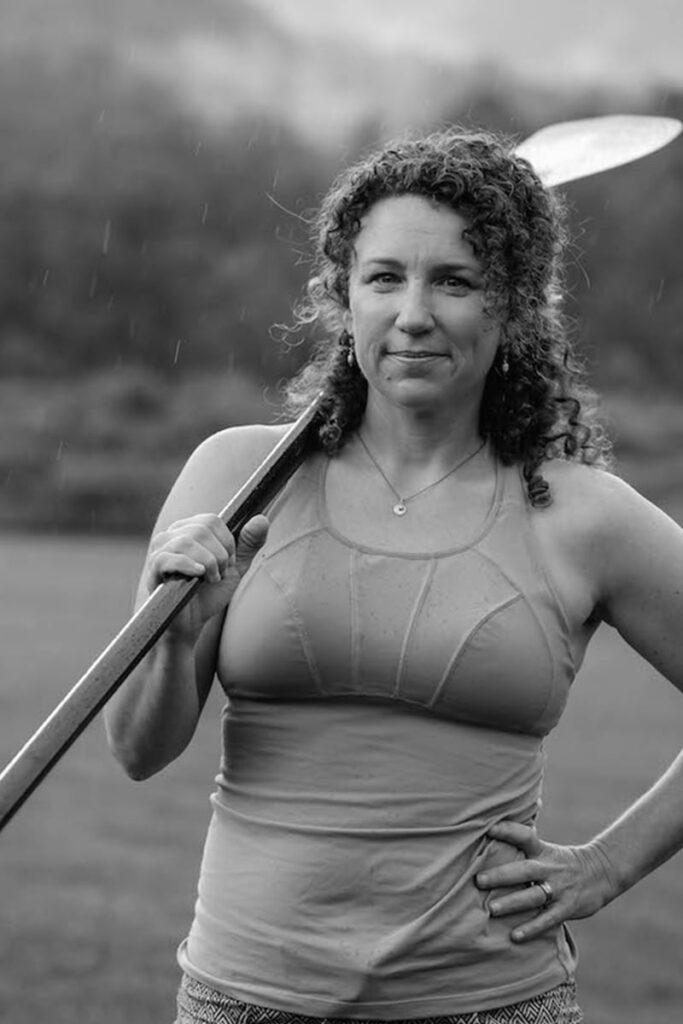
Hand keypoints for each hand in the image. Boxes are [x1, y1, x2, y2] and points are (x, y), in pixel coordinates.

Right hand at [144, 512, 268, 640]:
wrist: (190, 623)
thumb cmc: (208, 593)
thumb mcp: (235, 568)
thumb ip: (248, 544)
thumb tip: (261, 519)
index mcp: (190, 529)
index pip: (212, 520)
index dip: (227, 542)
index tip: (228, 564)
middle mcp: (172, 534)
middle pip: (203, 528)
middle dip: (220, 554)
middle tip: (218, 575)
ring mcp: (160, 549)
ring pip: (188, 540)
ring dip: (208, 563)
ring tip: (209, 580)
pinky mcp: (153, 567)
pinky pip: (169, 557)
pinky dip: (189, 565)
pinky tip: (198, 575)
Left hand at [475, 821, 616, 942]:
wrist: (602, 873)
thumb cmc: (563, 862)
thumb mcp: (546, 850)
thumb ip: (524, 845)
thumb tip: (493, 830)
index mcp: (542, 851)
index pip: (525, 836)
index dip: (508, 831)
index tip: (490, 829)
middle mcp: (549, 868)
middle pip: (524, 870)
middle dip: (501, 875)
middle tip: (479, 881)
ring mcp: (559, 889)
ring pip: (534, 896)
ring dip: (512, 903)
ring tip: (492, 909)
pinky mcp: (568, 908)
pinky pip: (548, 919)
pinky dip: (532, 928)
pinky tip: (515, 936)